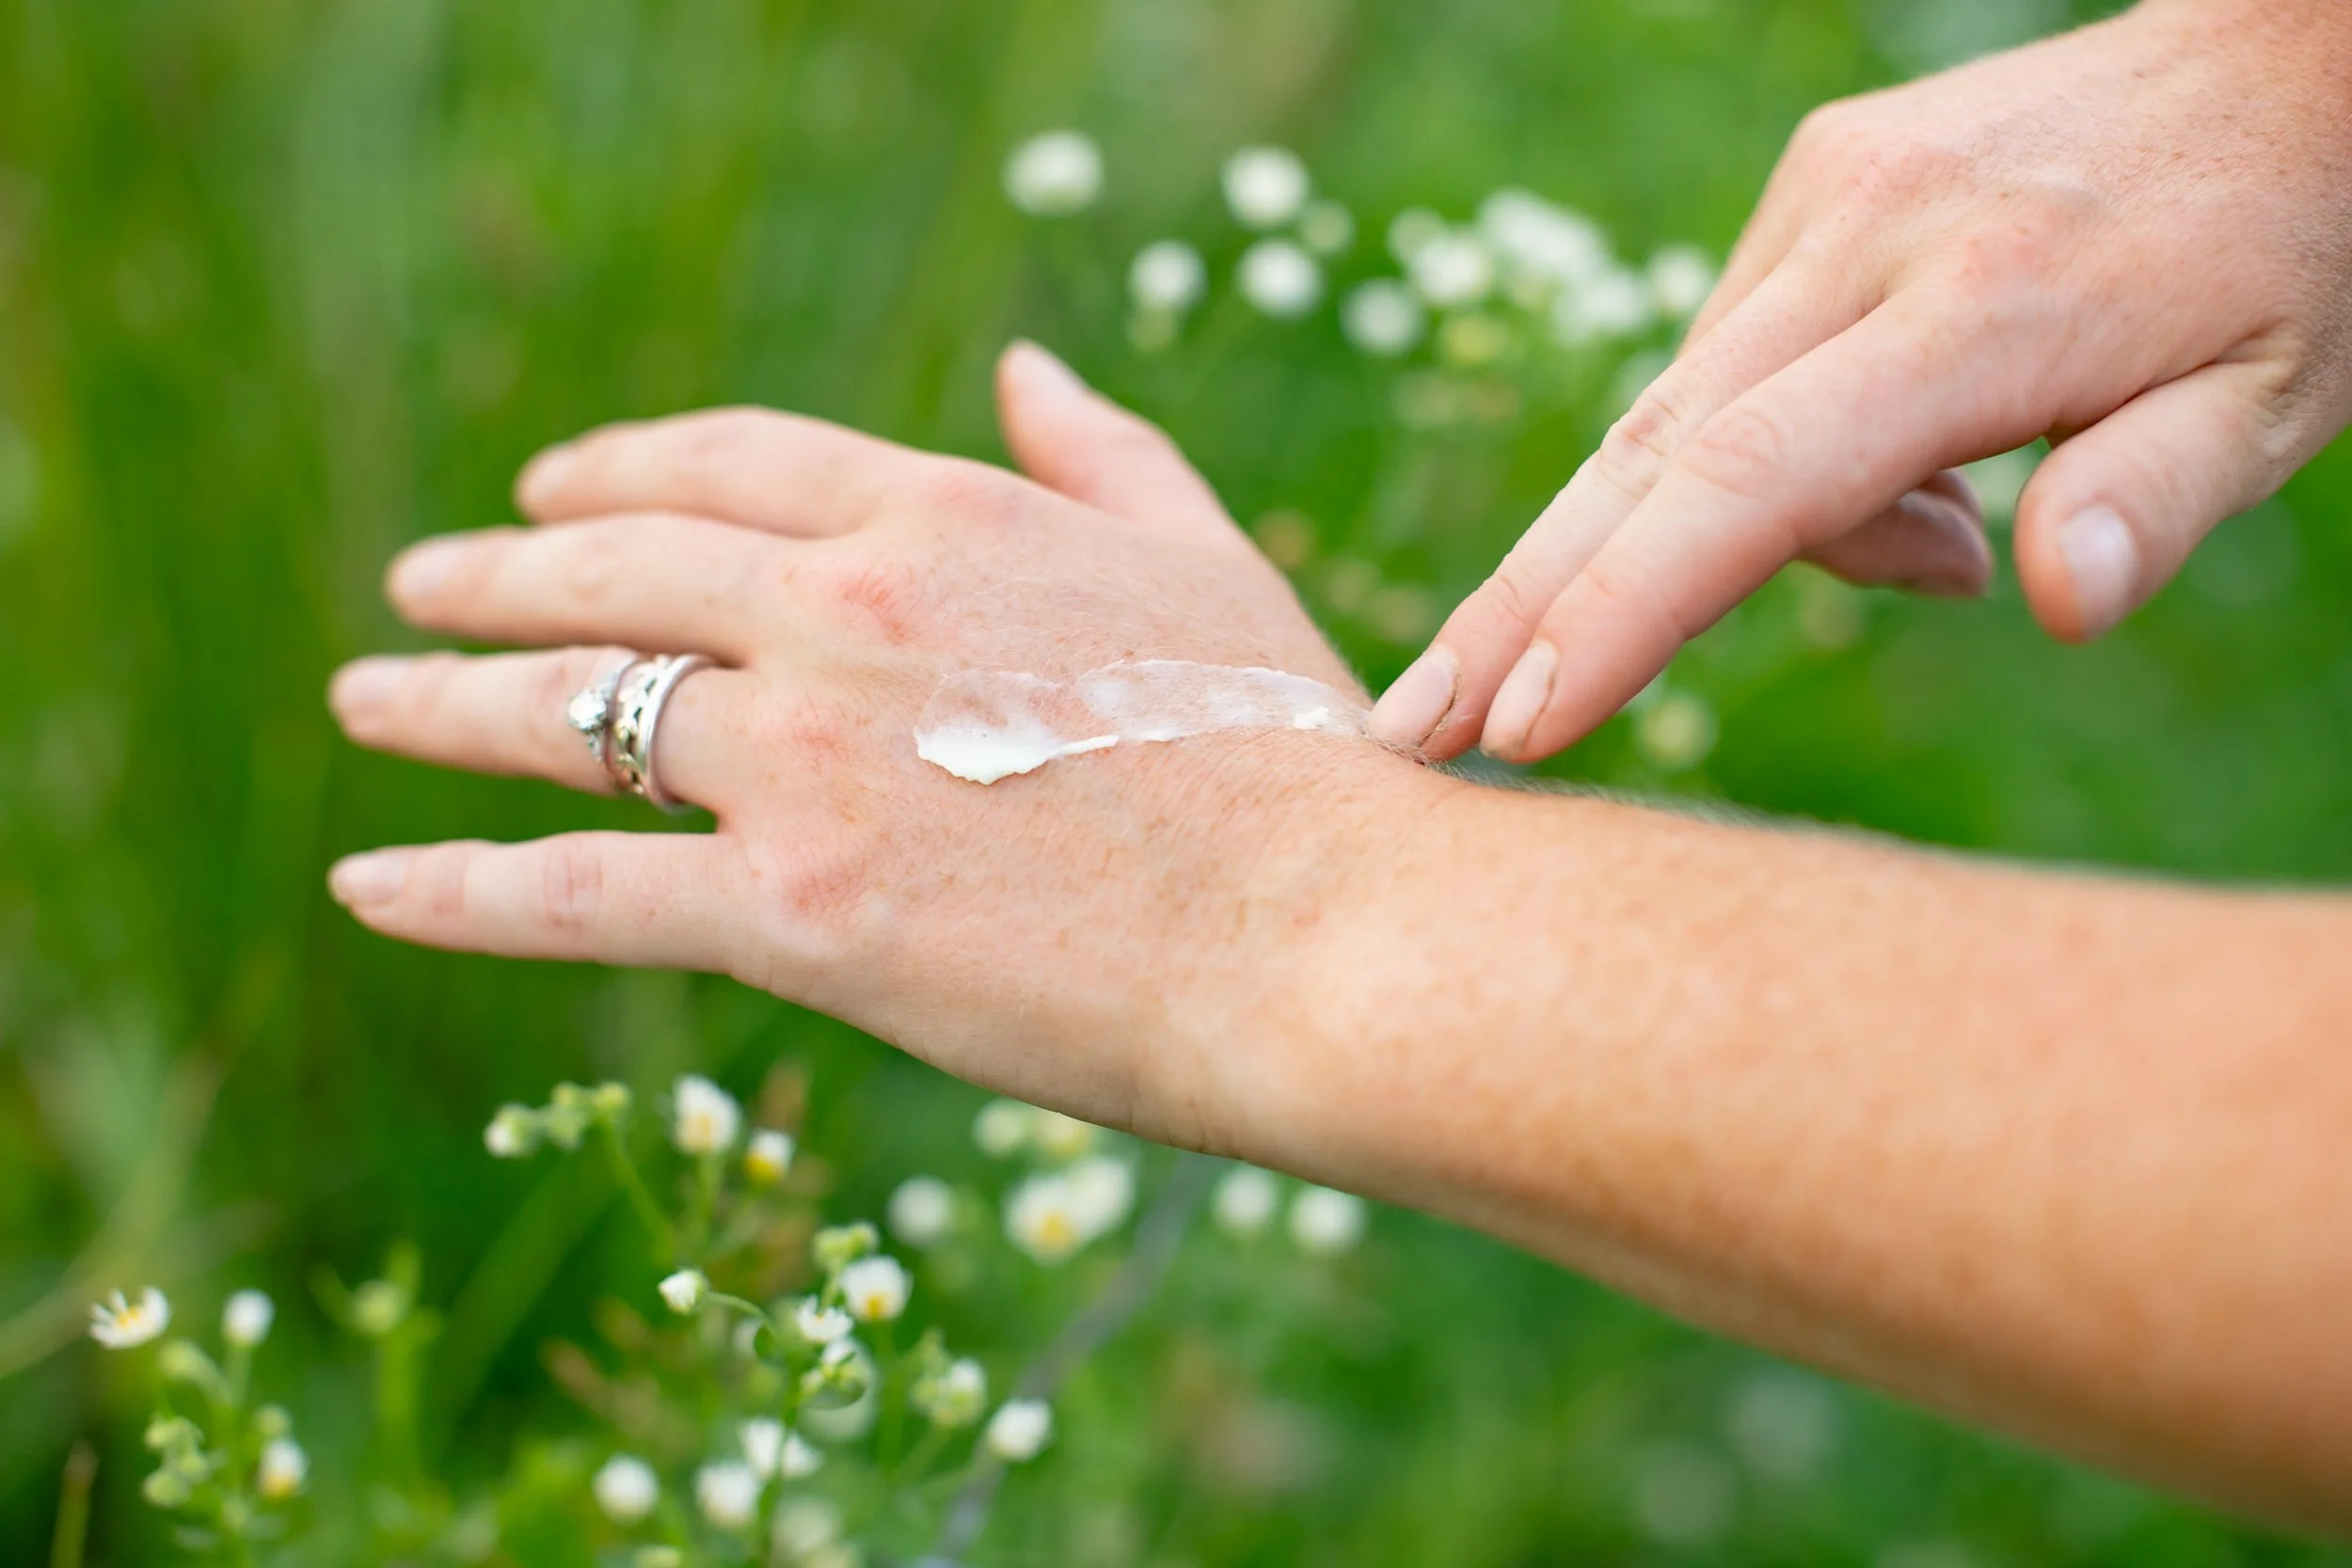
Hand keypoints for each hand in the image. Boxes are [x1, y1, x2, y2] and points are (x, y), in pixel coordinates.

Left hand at [327, 344, 1440, 1143]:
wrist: (1323, 933)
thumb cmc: (1291, 761)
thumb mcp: (1203, 565)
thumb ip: (1103, 455)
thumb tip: (1022, 364)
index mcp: (941, 519)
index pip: (723, 468)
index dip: (615, 469)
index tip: (545, 493)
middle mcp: (844, 613)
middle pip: (611, 574)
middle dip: (494, 576)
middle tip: (417, 587)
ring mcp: (807, 760)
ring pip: (567, 715)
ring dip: (443, 703)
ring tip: (369, 699)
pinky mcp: (790, 910)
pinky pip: (570, 891)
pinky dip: (452, 886)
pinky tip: (369, 881)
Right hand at [1372, 0, 2351, 762]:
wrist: (2284, 47)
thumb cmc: (2297, 246)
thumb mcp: (2283, 392)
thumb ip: (2160, 497)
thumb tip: (2049, 603)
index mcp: (1983, 307)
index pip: (1752, 482)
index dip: (1623, 612)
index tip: (1521, 726)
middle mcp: (1866, 242)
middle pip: (1643, 456)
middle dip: (1519, 609)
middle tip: (1410, 732)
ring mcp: (1823, 205)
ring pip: (1676, 420)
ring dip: (1657, 555)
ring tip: (1877, 569)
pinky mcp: (1814, 190)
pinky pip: (1732, 368)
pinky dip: (1756, 465)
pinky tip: (1911, 483)